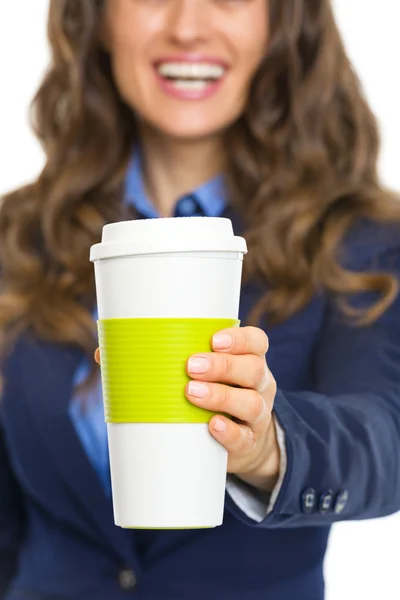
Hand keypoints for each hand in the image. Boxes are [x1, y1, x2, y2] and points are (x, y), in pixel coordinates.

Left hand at [94, 326, 279, 492]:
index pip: (256, 341)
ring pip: (252, 403)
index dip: (240, 339)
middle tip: (191, 366)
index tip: (214, 338)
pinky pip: (244, 437)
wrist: (236, 442)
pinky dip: (229, 432)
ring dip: (222, 396)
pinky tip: (212, 426)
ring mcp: (257, 415)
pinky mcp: (248, 443)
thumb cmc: (206, 397)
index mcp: (247, 359)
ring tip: (191, 393)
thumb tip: (102, 353)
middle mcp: (258, 384)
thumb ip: (156, 362)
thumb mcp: (195, 376)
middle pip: (253, 369)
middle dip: (223, 366)